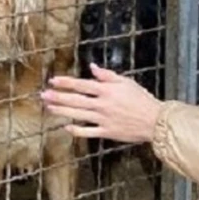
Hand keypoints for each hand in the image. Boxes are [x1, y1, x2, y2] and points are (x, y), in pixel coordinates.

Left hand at [41, 63, 163, 142]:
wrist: (155, 121)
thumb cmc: (141, 99)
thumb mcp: (126, 82)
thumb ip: (107, 75)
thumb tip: (92, 67)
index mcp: (107, 90)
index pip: (82, 84)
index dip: (66, 82)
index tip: (53, 80)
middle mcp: (102, 104)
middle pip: (76, 100)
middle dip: (58, 97)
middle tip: (43, 95)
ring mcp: (103, 119)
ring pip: (78, 115)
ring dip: (62, 111)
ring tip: (49, 108)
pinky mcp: (107, 132)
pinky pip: (88, 132)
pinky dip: (76, 130)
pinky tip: (66, 127)